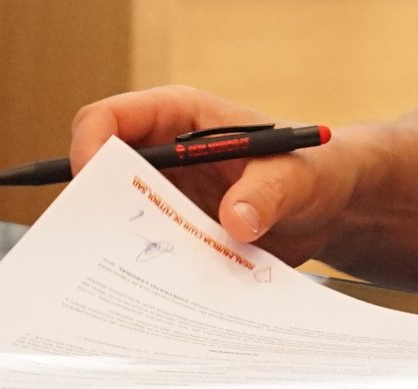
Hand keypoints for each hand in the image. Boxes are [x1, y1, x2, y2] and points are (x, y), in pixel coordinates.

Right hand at [68, 85, 360, 265]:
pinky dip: (140, 274)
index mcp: (181, 117)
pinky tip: (152, 299)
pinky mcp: (172, 234)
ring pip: (111, 221)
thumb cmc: (314, 171)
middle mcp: (161, 155)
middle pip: (96, 176)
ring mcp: (162, 197)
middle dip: (89, 211)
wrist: (329, 208)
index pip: (109, 119)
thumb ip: (271, 192)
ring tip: (121, 284)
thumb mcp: (300, 176)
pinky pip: (139, 253)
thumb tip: (237, 220)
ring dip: (112, 249)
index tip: (91, 188)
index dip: (88, 147)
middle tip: (96, 250)